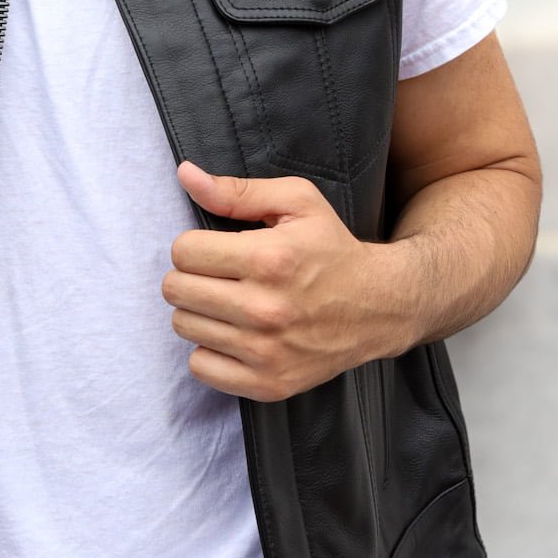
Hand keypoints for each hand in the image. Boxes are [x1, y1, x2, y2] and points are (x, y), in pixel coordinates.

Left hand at [164, 160, 407, 401]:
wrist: (380, 306)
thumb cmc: (333, 248)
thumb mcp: (297, 203)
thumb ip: (236, 190)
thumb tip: (184, 174)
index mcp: (268, 259)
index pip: (183, 251)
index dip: (196, 245)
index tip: (217, 250)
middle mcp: (264, 308)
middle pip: (176, 290)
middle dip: (192, 276)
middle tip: (221, 276)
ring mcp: (265, 351)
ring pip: (183, 326)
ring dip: (200, 312)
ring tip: (230, 303)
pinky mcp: (268, 383)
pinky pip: (200, 366)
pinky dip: (210, 351)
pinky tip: (235, 335)